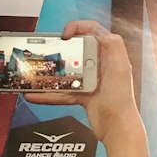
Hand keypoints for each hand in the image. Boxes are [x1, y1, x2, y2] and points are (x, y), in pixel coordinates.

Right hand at [26, 22, 139, 143]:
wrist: (117, 128)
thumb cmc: (121, 100)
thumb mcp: (120, 68)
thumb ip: (113, 45)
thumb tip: (99, 31)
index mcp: (110, 55)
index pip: (93, 31)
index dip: (78, 27)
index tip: (64, 35)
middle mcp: (100, 65)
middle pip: (76, 50)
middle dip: (60, 50)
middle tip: (47, 52)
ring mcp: (90, 80)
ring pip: (66, 72)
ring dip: (50, 73)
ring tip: (35, 72)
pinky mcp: (83, 95)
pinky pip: (62, 92)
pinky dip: (48, 94)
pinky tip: (35, 95)